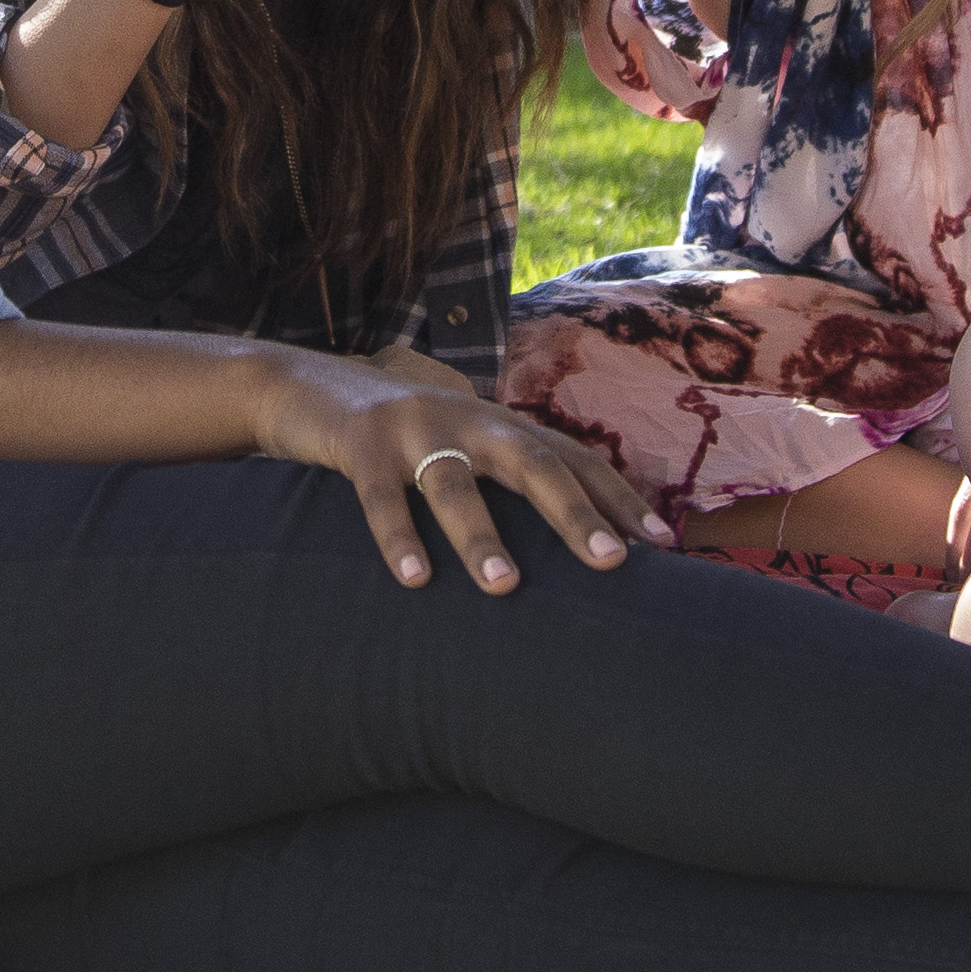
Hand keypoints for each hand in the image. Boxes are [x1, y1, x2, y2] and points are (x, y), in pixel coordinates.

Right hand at [246, 355, 661, 592]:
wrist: (309, 385)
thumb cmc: (403, 435)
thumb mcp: (464, 445)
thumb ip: (510, 478)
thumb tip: (579, 542)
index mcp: (499, 424)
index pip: (573, 459)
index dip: (617, 498)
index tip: (661, 543)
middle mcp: (467, 419)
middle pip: (532, 463)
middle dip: (573, 514)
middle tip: (611, 563)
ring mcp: (413, 428)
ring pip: (455, 483)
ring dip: (481, 535)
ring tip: (505, 586)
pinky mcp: (360, 443)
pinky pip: (380, 496)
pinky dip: (397, 537)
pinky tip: (414, 580)